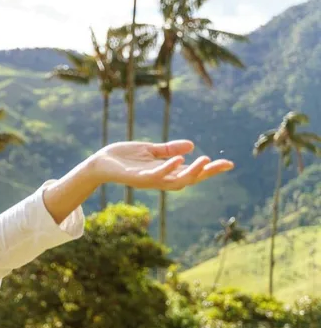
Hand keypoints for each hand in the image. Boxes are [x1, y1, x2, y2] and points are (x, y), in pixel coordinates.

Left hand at [87, 140, 233, 190]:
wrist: (99, 162)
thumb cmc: (122, 158)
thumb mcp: (149, 150)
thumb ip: (169, 149)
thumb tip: (191, 146)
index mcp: (165, 172)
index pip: (192, 173)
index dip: (210, 170)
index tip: (229, 164)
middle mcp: (160, 179)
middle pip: (189, 179)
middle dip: (207, 173)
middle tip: (223, 164)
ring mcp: (149, 180)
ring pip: (176, 181)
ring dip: (192, 172)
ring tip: (206, 161)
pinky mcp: (137, 178)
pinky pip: (156, 176)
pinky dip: (168, 168)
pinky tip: (179, 160)